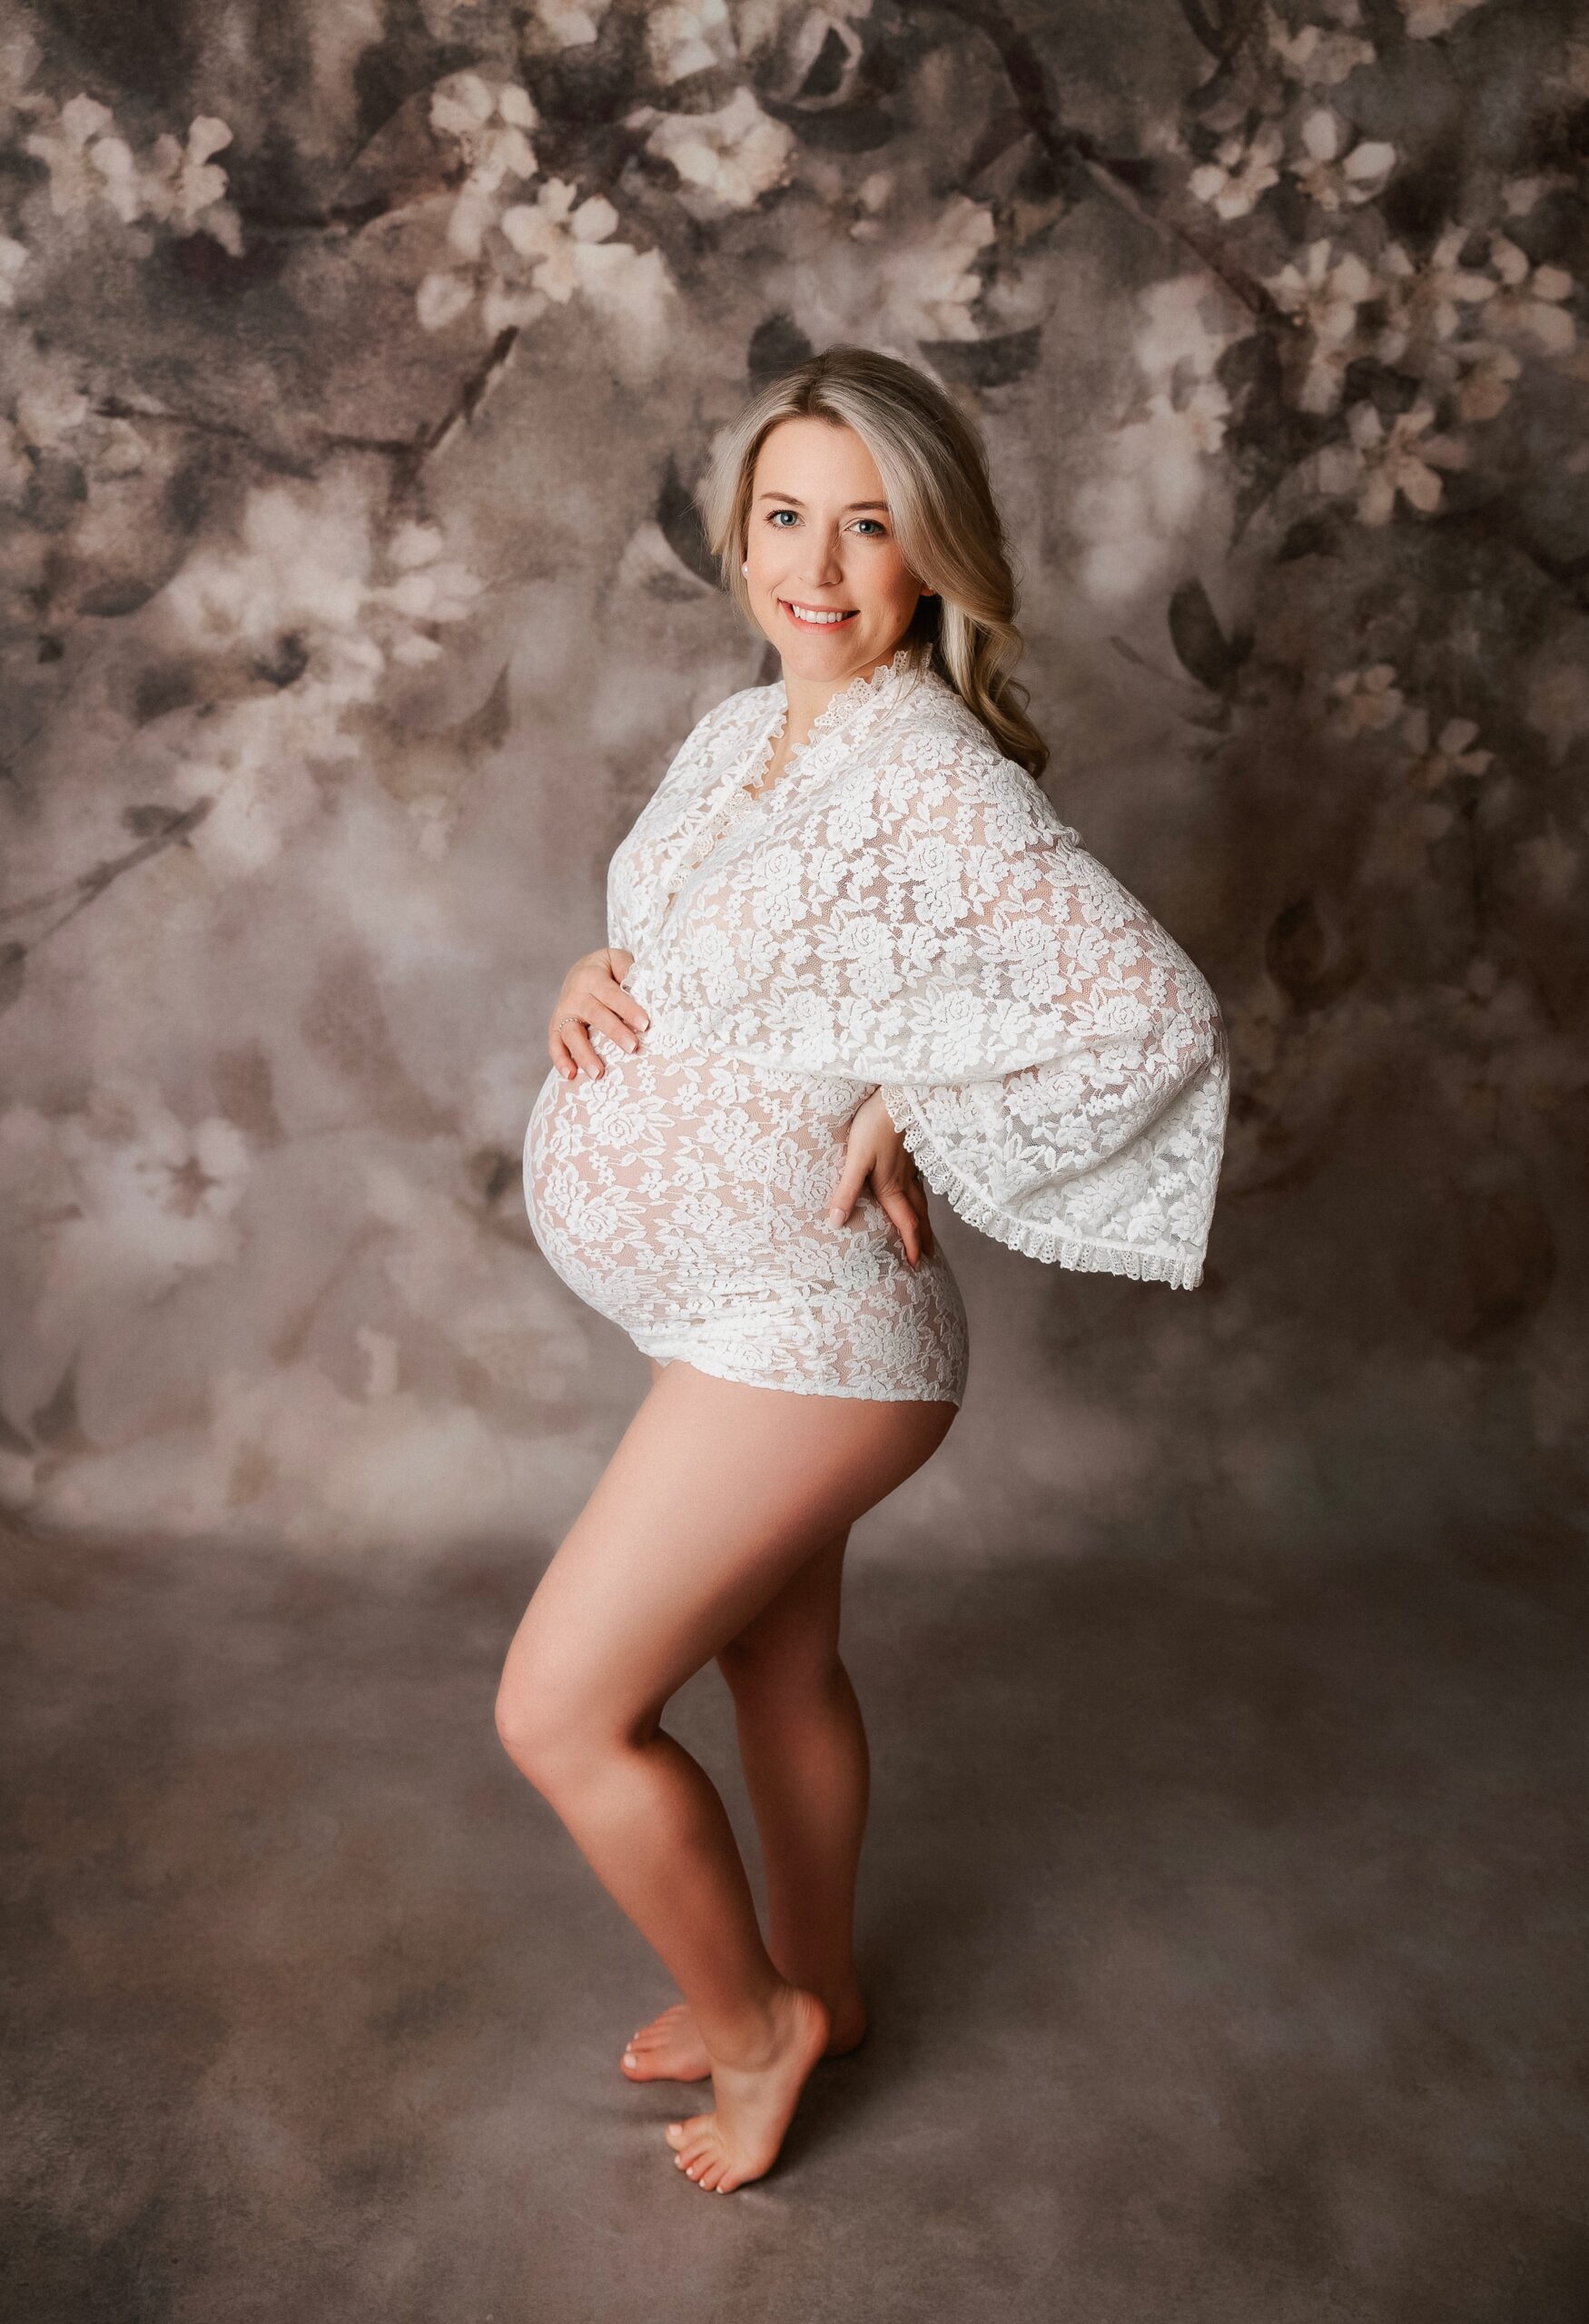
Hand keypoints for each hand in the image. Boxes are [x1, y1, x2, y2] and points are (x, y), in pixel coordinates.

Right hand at [549, 947, 645, 1080]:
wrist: (580, 972)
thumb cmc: (607, 970)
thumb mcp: (617, 959)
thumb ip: (627, 968)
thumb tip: (637, 983)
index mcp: (592, 977)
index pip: (611, 994)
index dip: (627, 1008)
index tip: (645, 1024)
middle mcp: (575, 995)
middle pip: (594, 1014)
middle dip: (614, 1032)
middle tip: (632, 1048)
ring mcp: (564, 1013)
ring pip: (571, 1034)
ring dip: (584, 1054)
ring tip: (598, 1073)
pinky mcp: (556, 1027)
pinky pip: (555, 1044)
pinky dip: (560, 1060)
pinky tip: (571, 1076)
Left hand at [827, 1090, 935, 1267]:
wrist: (897, 1094)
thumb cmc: (874, 1124)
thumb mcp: (856, 1159)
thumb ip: (846, 1190)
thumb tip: (836, 1222)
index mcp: (891, 1186)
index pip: (905, 1223)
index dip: (910, 1245)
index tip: (915, 1265)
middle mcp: (905, 1180)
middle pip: (919, 1215)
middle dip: (922, 1238)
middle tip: (928, 1257)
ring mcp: (911, 1166)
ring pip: (921, 1199)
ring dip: (925, 1220)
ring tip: (926, 1232)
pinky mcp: (911, 1151)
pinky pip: (920, 1183)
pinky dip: (921, 1197)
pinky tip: (918, 1193)